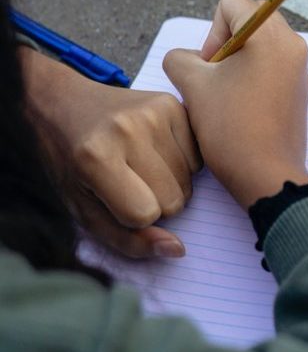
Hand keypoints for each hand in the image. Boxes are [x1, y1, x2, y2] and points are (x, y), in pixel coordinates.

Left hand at [20, 48, 201, 257]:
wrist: (64, 104)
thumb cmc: (71, 164)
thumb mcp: (84, 211)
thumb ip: (127, 240)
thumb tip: (177, 248)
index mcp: (95, 157)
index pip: (143, 214)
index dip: (131, 216)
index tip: (113, 198)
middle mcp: (128, 129)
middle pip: (173, 200)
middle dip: (155, 201)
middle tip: (130, 181)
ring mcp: (154, 112)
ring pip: (189, 181)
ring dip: (170, 183)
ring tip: (142, 164)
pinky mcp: (172, 104)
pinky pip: (198, 156)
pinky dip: (183, 162)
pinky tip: (157, 151)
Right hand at [163, 0, 307, 209]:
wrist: (266, 177)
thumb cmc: (231, 129)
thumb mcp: (193, 86)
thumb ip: (181, 58)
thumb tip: (189, 60)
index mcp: (271, 35)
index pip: (233, 3)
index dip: (211, 31)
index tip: (209, 67)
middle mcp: (293, 46)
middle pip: (248, 22)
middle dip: (223, 46)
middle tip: (213, 79)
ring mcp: (300, 70)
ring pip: (259, 47)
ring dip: (236, 64)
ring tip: (225, 97)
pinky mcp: (300, 92)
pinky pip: (271, 68)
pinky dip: (252, 78)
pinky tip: (241, 108)